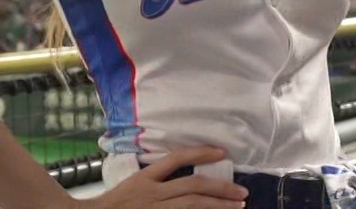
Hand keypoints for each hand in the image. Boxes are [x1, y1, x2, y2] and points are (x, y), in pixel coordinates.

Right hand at [83, 146, 248, 208]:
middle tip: (242, 192)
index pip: (176, 159)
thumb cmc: (113, 205)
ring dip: (218, 205)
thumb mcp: (133, 186)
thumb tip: (188, 175)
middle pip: (192, 186)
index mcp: (144, 179)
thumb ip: (158, 179)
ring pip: (192, 205)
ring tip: (238, 205)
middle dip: (221, 188)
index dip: (200, 153)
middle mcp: (151, 193)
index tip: (221, 152)